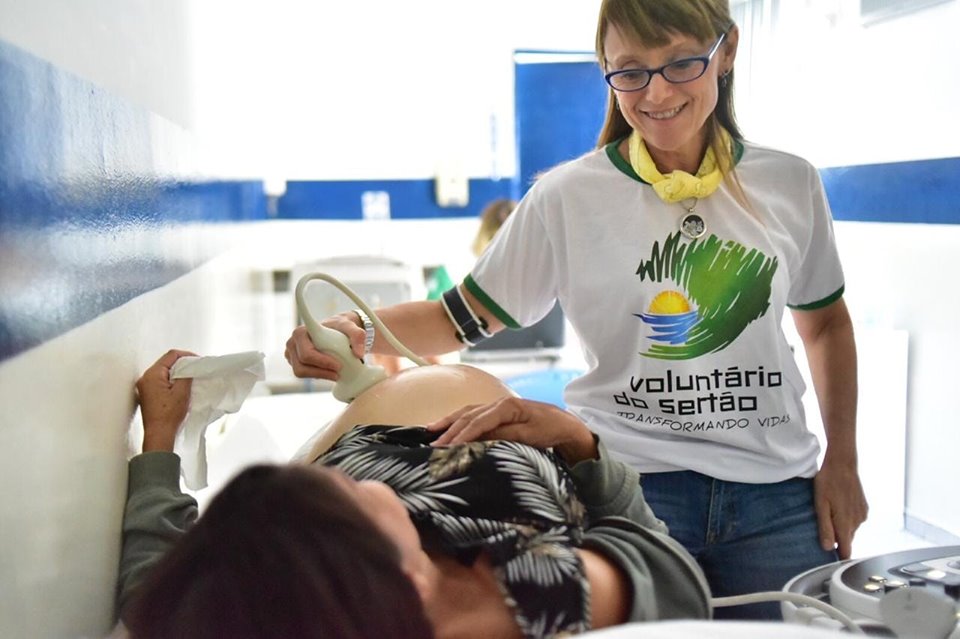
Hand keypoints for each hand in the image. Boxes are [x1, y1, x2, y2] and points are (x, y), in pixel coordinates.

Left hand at [136, 349, 195, 451]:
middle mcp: (145, 378)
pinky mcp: (146, 394)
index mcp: (152, 375)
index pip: (171, 355)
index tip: (197, 361)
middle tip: (195, 369)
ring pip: (163, 372)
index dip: (186, 355)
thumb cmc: (169, 415)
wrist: (159, 434)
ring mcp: (144, 386)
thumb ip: (186, 375)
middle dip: (181, 364)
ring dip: (176, 373)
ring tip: (189, 379)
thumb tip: (190, 367)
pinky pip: (160, 381)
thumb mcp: (182, 392)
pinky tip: (179, 387)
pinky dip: (171, 380)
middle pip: (165, 362)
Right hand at [284, 312, 365, 380]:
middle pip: (301, 366)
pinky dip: (319, 375)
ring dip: (320, 375)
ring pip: (301, 373)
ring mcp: (292, 354)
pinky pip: (305, 375)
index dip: (321, 362)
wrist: (337, 331)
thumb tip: (358, 354)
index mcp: (301, 332)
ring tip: (336, 374)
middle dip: (322, 372)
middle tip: (339, 372)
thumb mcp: (351, 327)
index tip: (338, 365)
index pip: (306, 353)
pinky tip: (330, 372)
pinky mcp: (296, 363)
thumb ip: (357, 336)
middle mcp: (293, 343)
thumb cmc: (340, 327)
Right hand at [426, 397, 597, 463]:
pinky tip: (443, 426)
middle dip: (449, 431)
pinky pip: (470, 416)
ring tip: (429, 432)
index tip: (448, 448)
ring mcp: (495, 407)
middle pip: (468, 416)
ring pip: (466, 413)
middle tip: (432, 446)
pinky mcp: (494, 414)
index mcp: (506, 406)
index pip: (478, 422)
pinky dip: (455, 421)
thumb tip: (482, 439)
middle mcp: (497, 403)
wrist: (564, 424)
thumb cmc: (550, 429)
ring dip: (447, 423)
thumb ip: (506, 436)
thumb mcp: (530, 436)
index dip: (462, 435)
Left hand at [813, 455, 868, 558]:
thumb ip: (825, 527)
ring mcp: (862, 515)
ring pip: (851, 529)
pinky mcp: (864, 508)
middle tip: (824, 526)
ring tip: (831, 512)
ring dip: (842, 526)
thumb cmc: (828, 482)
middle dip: (837, 538)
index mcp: (846, 523)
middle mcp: (857, 522)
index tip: (829, 556)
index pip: (847, 550)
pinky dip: (847, 518)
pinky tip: (839, 507)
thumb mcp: (820, 505)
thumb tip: (828, 547)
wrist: (843, 464)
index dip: (838, 555)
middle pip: (847, 540)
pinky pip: (855, 521)